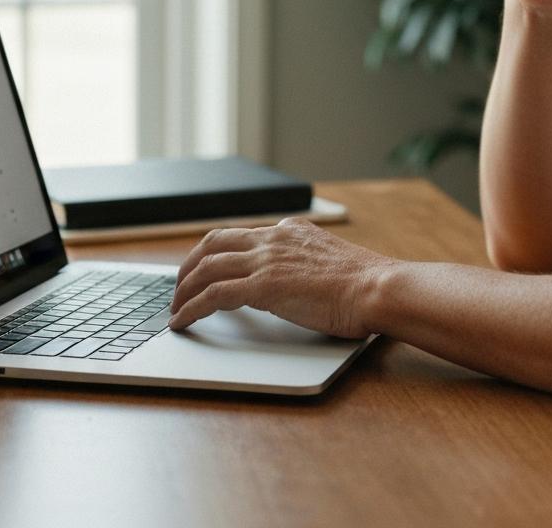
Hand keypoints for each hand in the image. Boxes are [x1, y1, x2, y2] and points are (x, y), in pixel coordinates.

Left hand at [168, 218, 396, 337]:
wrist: (376, 287)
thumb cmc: (365, 283)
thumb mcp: (329, 260)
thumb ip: (306, 263)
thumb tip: (295, 283)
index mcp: (291, 230)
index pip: (241, 235)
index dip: (217, 253)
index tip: (206, 269)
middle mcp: (274, 238)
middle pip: (214, 242)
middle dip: (190, 265)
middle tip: (179, 286)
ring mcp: (267, 260)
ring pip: (207, 267)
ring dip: (184, 289)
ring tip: (174, 308)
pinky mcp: (264, 286)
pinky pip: (213, 295)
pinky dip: (191, 308)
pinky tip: (182, 322)